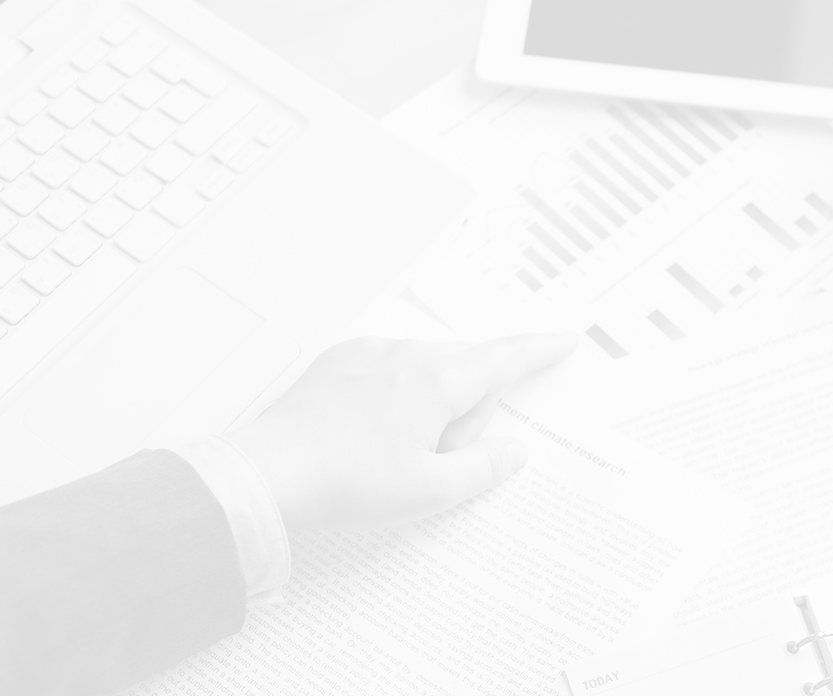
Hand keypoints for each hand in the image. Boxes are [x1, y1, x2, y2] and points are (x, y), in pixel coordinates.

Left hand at [228, 334, 576, 531]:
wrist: (267, 474)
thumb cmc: (348, 483)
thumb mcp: (430, 490)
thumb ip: (483, 468)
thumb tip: (513, 450)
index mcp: (436, 380)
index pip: (504, 359)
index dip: (540, 351)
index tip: (565, 340)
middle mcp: (405, 354)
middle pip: (463, 369)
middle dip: (467, 408)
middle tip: (443, 456)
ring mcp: (368, 353)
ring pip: (425, 369)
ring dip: (429, 403)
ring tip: (396, 454)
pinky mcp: (338, 362)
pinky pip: (387, 369)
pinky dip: (395, 396)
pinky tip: (370, 435)